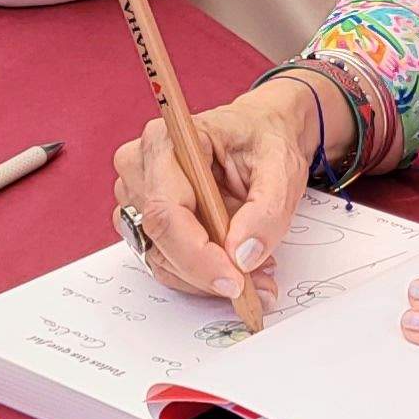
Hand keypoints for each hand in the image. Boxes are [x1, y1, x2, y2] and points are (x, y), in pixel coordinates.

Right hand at [108, 75, 320, 316]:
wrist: (259, 135)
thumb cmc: (263, 140)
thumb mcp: (282, 168)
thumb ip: (266, 211)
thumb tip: (242, 255)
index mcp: (166, 141)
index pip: (165, 210)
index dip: (197, 254)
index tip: (235, 280)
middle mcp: (140, 167)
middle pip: (160, 239)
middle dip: (210, 271)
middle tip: (258, 283)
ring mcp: (137, 195)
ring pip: (161, 258)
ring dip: (208, 276)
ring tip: (256, 271)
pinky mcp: (144, 220)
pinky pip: (165, 262)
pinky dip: (201, 274)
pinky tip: (236, 266)